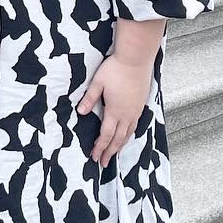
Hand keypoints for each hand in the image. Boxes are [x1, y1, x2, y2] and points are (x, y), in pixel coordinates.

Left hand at [77, 51, 153, 166]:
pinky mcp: (141, 105)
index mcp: (114, 111)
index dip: (100, 148)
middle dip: (110, 152)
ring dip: (120, 146)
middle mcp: (127, 114)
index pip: (106, 135)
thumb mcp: (98, 82)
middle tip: (103, 163)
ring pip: (128, 134)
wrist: (136, 59)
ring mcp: (135, 111)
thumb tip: (81, 112)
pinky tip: (126, 136)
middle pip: (118, 139)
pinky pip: (135, 126)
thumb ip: (89, 98)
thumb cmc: (116, 68)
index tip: (94, 158)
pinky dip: (129, 135)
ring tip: (114, 154)